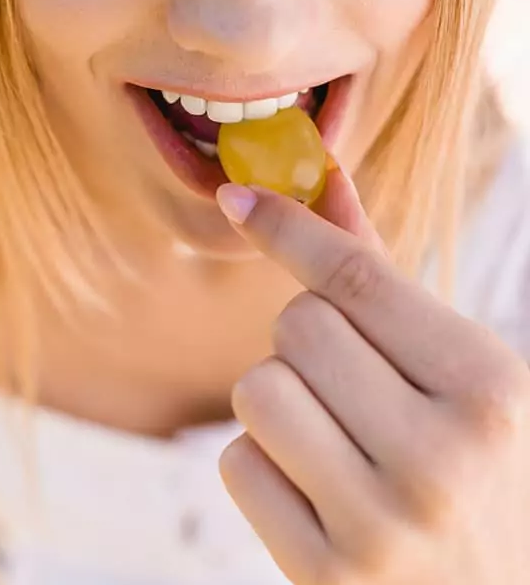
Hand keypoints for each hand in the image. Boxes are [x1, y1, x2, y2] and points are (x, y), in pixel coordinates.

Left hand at [215, 169, 529, 584]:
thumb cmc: (477, 468)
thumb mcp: (460, 375)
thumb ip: (385, 279)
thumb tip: (320, 181)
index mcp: (490, 392)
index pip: (358, 280)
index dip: (290, 228)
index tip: (239, 198)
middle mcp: (438, 460)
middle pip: (296, 327)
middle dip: (306, 342)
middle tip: (350, 385)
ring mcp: (378, 527)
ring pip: (255, 390)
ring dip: (279, 400)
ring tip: (334, 439)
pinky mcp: (323, 574)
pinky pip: (237, 463)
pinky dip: (263, 464)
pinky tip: (316, 492)